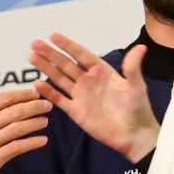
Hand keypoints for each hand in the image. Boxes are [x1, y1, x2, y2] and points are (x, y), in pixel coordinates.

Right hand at [0, 79, 50, 173]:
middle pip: (15, 112)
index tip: (35, 93)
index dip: (23, 94)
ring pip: (18, 129)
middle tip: (46, 105)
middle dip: (35, 107)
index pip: (4, 98)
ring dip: (35, 123)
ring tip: (45, 121)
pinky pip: (16, 149)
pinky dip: (32, 143)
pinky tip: (42, 140)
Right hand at [30, 33, 159, 162]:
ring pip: (59, 78)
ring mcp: (81, 96)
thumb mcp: (136, 87)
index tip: (53, 36)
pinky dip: (48, 92)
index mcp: (102, 72)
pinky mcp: (76, 112)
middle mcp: (89, 81)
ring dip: (46, 68)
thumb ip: (133, 68)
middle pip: (66, 64)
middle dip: (51, 54)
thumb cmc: (139, 110)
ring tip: (32, 57)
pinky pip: (59, 99)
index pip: (81, 54)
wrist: (134, 136)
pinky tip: (37, 83)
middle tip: (35, 44)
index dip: (68, 45)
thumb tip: (141, 48)